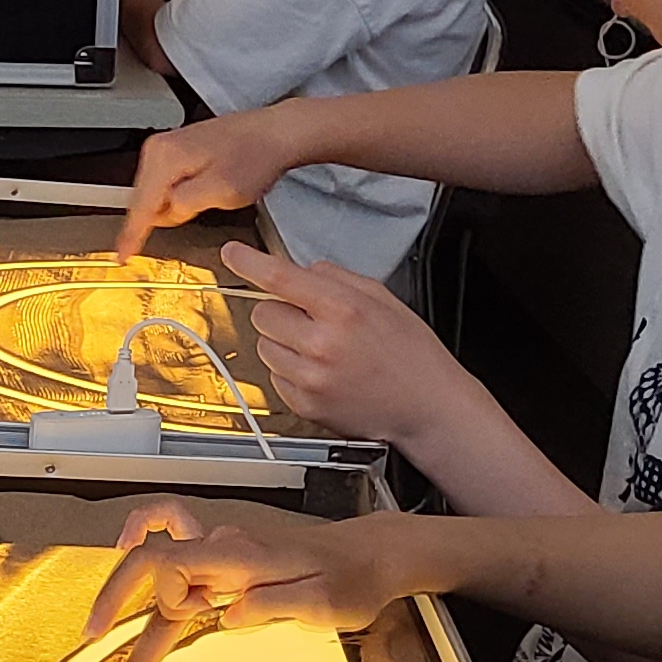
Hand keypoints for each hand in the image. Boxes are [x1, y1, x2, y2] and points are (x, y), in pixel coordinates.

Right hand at [76, 505, 432, 661]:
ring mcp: (224, 551)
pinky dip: (148, 550)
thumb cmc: (353, 578)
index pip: (173, 562)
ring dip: (127, 598)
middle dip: (116, 603)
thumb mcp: (324, 602)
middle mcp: (224, 547)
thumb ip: (274, 604)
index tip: (170, 625)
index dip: (160, 595)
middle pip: (153, 568)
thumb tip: (227, 613)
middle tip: (93, 640)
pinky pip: (176, 546)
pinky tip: (129, 551)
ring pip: (161, 569)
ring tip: (102, 632)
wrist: (372, 556)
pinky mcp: (229, 562)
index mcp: (241, 556)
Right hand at [116, 105, 310, 254]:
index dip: (131, 235)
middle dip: (164, 215)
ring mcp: (167, 147)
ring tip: (210, 195)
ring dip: (175, 206)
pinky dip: (180, 196)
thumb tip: (164, 214)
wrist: (275, 133)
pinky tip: (205, 191)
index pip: (140, 206)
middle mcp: (160, 148)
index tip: (122, 255)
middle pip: (143, 200)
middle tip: (200, 209)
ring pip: (155, 194)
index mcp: (165, 157)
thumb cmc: (255, 155)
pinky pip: (166, 185)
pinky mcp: (178, 151)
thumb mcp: (222, 191)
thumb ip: (184, 206)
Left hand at [214, 242, 471, 448]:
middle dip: (280, 310)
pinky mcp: (305, 405)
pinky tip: (323, 372)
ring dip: (283, 342)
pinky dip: (290, 370)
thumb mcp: (384, 299)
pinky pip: (275, 377)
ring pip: (264, 346)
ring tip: (321, 350)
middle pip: (263, 313)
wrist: (428, 408)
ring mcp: (310, 379)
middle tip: (310, 319)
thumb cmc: (412, 355)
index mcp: (343, 310)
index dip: (249, 262)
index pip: (280, 278)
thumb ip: (338, 278)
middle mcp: (322, 344)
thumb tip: (303, 271)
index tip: (233, 253)